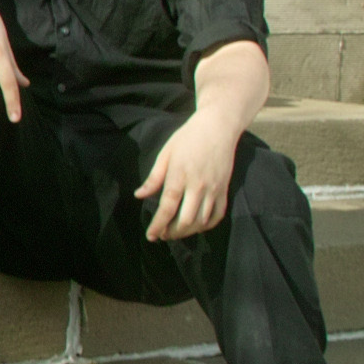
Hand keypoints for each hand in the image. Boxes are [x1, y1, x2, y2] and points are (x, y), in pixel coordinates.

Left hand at [136, 115, 239, 241]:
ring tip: (176, 233)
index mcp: (179, 176)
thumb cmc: (187, 138)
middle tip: (162, 235)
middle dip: (172, 233)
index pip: (167, 208)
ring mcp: (214, 189)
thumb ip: (154, 178)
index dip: (158, 225)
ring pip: (202, 221)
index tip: (151, 236)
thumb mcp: (166, 154)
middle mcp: (198, 186)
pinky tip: (196, 226)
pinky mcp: (225, 190)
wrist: (218, 127)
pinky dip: (207, 225)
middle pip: (185, 220)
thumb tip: (139, 195)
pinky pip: (218, 215)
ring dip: (188, 232)